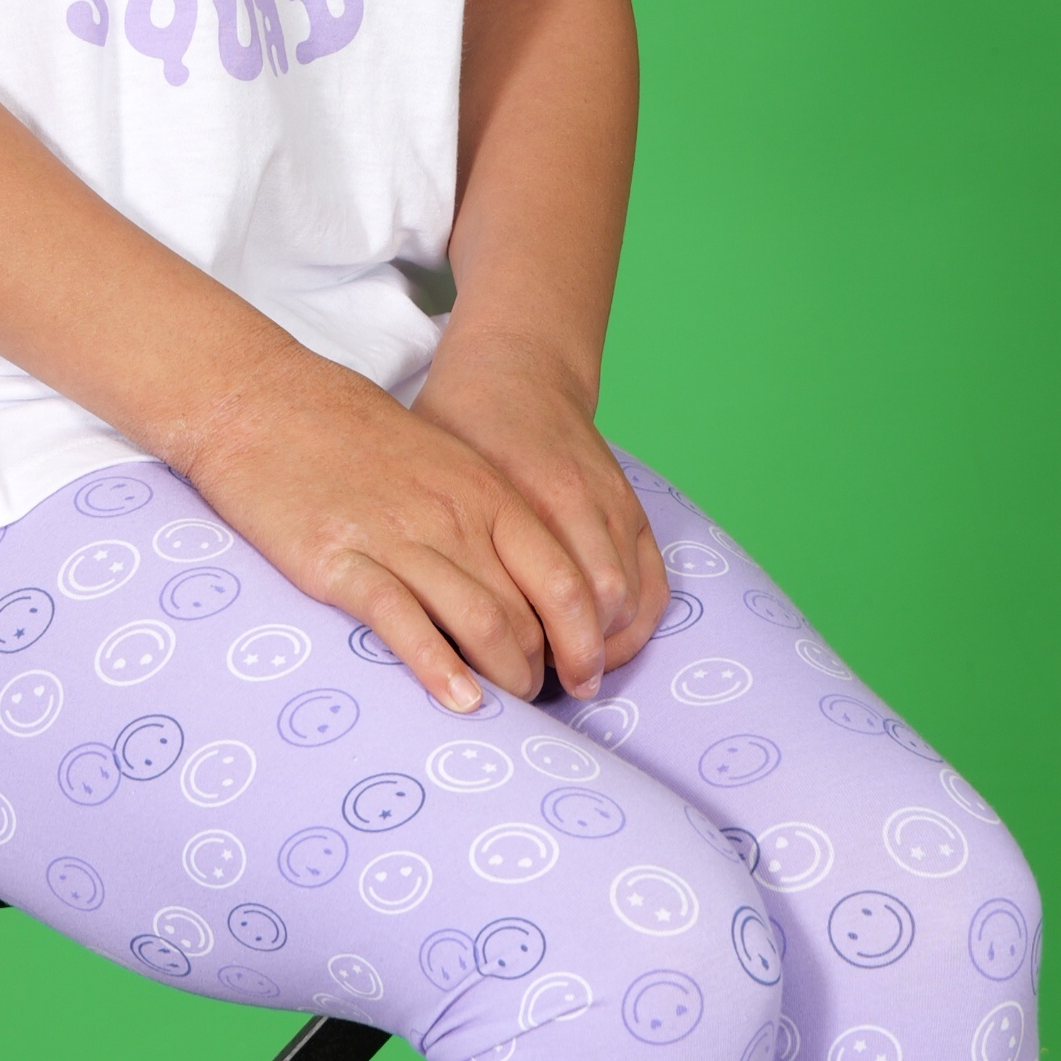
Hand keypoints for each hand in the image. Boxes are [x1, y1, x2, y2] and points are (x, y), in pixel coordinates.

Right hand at [170, 355, 634, 712]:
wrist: (261, 400)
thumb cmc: (348, 431)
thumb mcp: (437, 459)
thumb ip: (479, 513)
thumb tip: (516, 580)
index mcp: (483, 489)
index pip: (562, 577)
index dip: (583, 635)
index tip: (583, 670)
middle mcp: (452, 516)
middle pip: (526, 611)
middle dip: (542, 669)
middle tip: (539, 700)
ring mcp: (396, 537)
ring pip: (478, 623)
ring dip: (502, 679)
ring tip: (504, 712)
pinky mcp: (339, 562)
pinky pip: (402, 623)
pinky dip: (437, 668)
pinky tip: (456, 700)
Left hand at [409, 346, 666, 699]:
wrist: (518, 366)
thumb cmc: (459, 422)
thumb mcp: (429, 469)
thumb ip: (426, 535)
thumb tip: (407, 617)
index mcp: (517, 492)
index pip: (538, 593)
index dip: (524, 650)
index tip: (501, 684)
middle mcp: (574, 499)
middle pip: (590, 608)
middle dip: (571, 662)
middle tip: (537, 694)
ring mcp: (610, 503)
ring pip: (626, 601)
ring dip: (603, 650)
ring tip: (569, 679)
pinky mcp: (632, 508)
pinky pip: (653, 582)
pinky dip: (636, 624)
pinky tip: (607, 647)